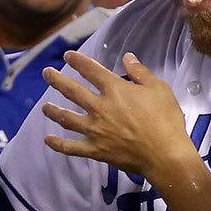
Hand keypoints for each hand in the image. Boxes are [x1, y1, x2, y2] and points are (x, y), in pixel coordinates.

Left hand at [40, 50, 194, 178]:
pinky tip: (48, 140)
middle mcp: (99, 107)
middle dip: (56, 80)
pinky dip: (58, 144)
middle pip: (72, 90)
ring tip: (44, 106)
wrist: (165, 154)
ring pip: (67, 118)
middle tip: (46, 73)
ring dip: (53, 111)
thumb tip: (127, 57)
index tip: (68, 56)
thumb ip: (140, 72)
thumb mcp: (159, 89)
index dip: (77, 61)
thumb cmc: (165, 120)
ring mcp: (95, 130)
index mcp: (115, 89)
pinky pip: (71, 147)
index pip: (91, 70)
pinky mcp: (95, 150)